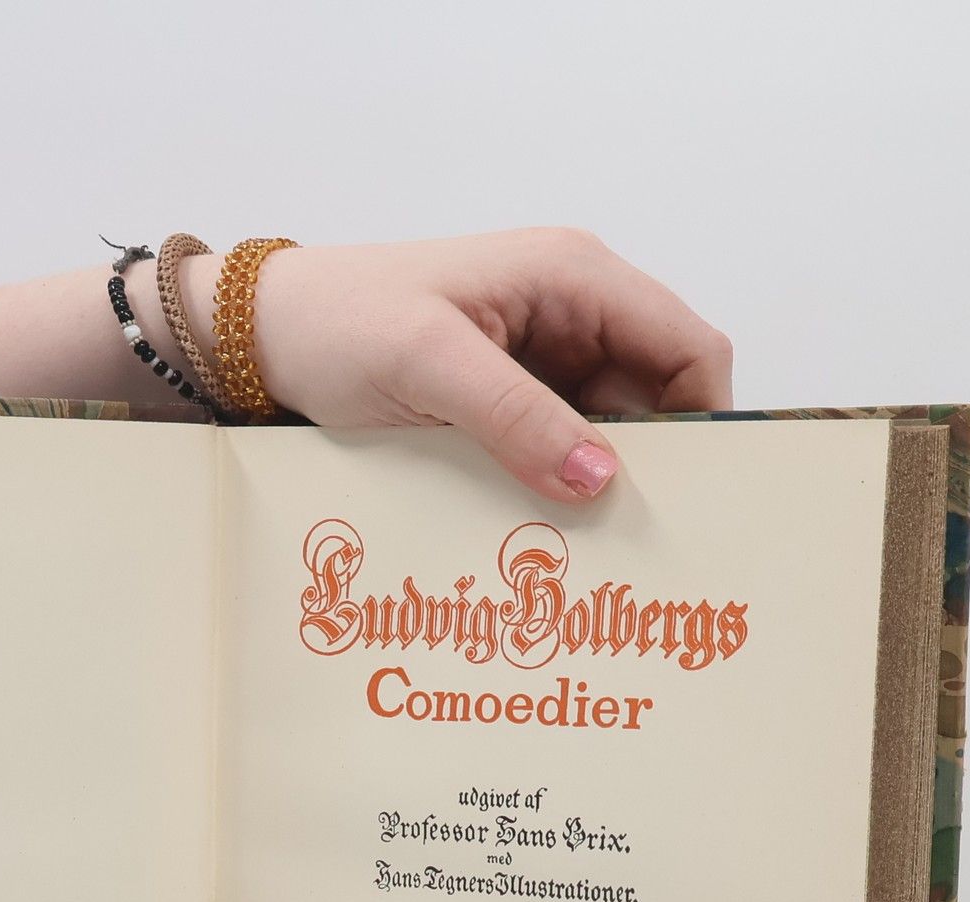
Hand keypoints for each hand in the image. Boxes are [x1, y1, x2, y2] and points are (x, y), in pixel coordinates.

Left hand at [192, 229, 732, 502]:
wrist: (264, 336)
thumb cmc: (340, 324)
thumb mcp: (429, 367)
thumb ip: (517, 417)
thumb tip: (602, 480)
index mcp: (573, 276)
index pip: (688, 345)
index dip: (705, 419)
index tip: (691, 499)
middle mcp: (571, 312)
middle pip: (658, 395)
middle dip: (656, 465)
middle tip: (641, 547)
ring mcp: (541, 356)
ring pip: (609, 431)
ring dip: (602, 485)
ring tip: (592, 556)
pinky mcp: (507, 397)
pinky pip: (559, 445)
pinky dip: (559, 485)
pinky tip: (546, 534)